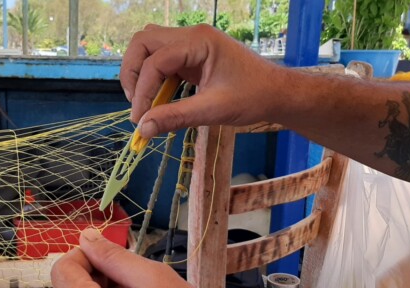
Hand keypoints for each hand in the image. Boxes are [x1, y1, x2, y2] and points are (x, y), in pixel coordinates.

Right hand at [120, 24, 287, 137]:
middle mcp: (191, 36)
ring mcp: (191, 43)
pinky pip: (161, 59)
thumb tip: (143, 129)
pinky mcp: (191, 55)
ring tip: (144, 101)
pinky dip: (153, 77)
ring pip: (149, 47)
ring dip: (140, 72)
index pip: (155, 61)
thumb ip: (176, 117)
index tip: (140, 119)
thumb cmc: (253, 97)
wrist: (278, 92)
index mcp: (199, 42)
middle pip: (144, 42)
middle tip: (136, 103)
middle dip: (132, 72)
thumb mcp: (213, 110)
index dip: (142, 91)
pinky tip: (158, 99)